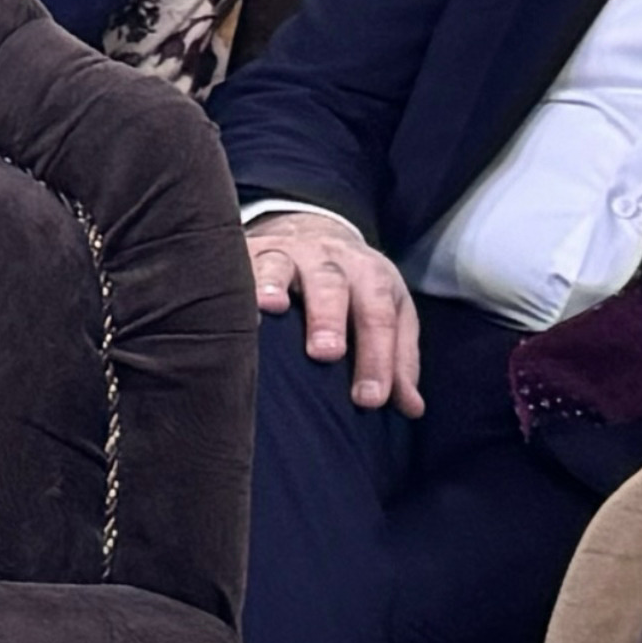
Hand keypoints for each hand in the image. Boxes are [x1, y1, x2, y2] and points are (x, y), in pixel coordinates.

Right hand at [247, 205, 422, 415]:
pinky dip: (235, 279)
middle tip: (326, 354)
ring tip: (271, 308)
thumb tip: (411, 409)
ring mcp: (285, 253)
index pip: (379, 316)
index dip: (378, 357)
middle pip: (334, 285)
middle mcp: (330, 261)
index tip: (370, 399)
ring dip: (276, 285)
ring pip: (283, 265)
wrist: (311, 233)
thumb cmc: (352, 289)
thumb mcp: (385, 314)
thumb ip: (397, 360)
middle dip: (330, 318)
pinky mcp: (247, 253)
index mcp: (371, 277)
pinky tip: (230, 300)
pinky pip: (238, 263)